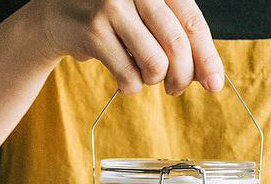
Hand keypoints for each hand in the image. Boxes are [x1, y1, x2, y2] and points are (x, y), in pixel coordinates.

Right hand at [25, 0, 223, 93]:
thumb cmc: (111, 16)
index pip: (192, 21)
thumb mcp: (147, 13)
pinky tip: (123, 77)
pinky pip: (128, 75)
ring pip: (155, 63)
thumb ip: (177, 36)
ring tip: (144, 76)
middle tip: (176, 89)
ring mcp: (112, 7)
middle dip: (183, 76)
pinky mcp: (93, 32)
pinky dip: (130, 86)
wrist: (56, 14)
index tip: (214, 83)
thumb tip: (211, 77)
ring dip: (154, 80)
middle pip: (177, 44)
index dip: (207, 56)